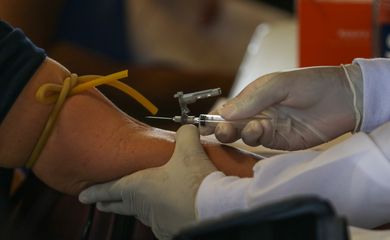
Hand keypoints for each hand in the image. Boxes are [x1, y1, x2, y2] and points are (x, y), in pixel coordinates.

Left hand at [79, 125, 216, 239]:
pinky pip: (162, 222)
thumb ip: (185, 134)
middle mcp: (143, 207)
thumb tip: (187, 127)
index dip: (94, 192)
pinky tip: (168, 211)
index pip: (108, 190)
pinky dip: (161, 216)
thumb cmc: (195, 181)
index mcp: (138, 187)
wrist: (214, 209)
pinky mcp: (172, 232)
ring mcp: (157, 222)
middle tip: (100, 204)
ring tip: (139, 204)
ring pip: (142, 214)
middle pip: (120, 206)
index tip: (82, 196)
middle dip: (109, 204)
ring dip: (138, 208)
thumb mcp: (188, 150)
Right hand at [201, 65, 362, 149]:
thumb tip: (225, 112)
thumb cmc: (312, 83)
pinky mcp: (280, 142)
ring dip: (238, 133)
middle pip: (232, 125)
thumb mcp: (279, 83)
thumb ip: (253, 98)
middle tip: (219, 130)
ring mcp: (268, 128)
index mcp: (254, 97)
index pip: (228, 108)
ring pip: (243, 135)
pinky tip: (257, 130)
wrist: (344, 99)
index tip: (203, 123)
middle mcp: (257, 113)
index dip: (215, 116)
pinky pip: (260, 142)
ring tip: (242, 127)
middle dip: (221, 129)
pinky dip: (254, 138)